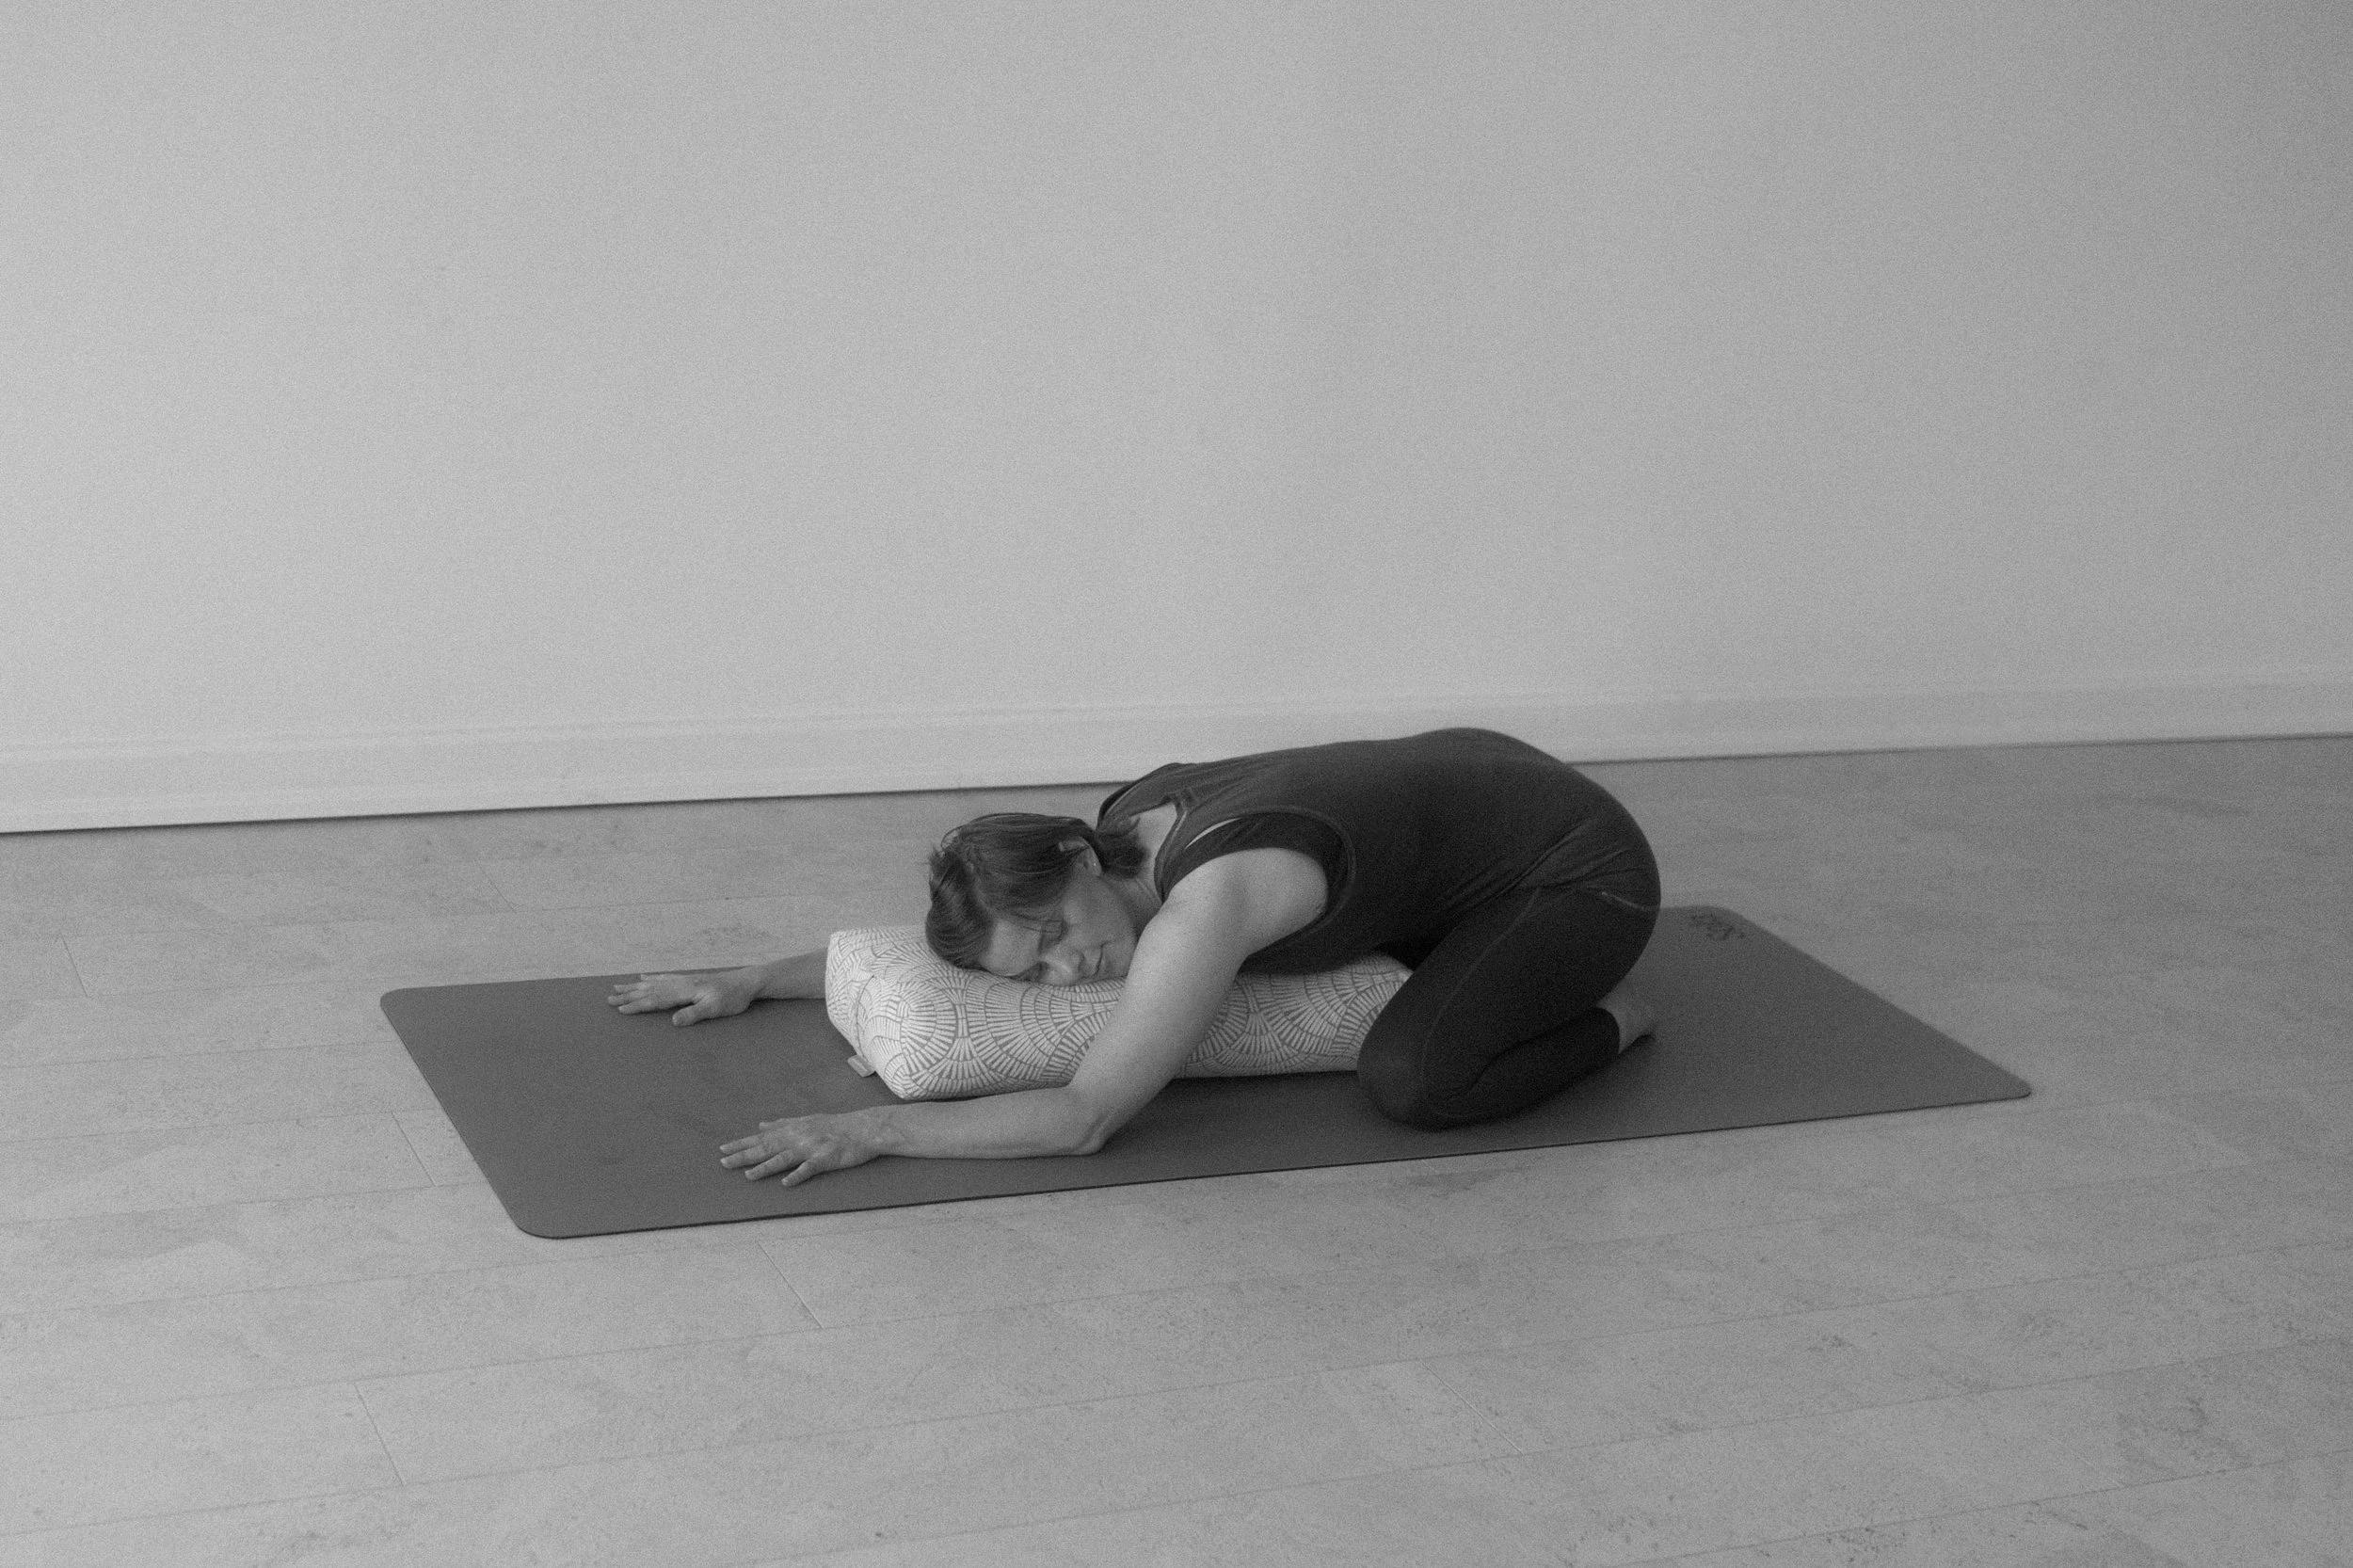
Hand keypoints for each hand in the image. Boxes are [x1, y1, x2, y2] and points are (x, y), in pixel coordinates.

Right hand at [607, 970, 754, 1025]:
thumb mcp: (715, 1009)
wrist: (746, 982)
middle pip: (649, 990)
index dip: (637, 1006)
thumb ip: (694, 1014)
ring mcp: (683, 980)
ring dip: (635, 986)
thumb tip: (673, 1021)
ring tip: (618, 987)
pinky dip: (651, 978)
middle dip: (628, 995)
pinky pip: (664, 978)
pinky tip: (643, 977)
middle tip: (608, 999)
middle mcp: (680, 983)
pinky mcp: (689, 979)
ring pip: (653, 983)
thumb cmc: (732, 999)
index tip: (619, 1010)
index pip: (656, 1000)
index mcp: (684, 991)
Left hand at [720, 1112, 882, 1185]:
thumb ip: (782, 1124)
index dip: (742, 1143)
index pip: (762, 1137)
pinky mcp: (825, 1158)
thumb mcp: (806, 1119)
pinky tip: (786, 1184)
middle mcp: (798, 1137)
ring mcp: (811, 1147)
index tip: (722, 1149)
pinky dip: (797, 1176)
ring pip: (784, 1158)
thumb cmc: (835, 1125)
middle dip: (744, 1155)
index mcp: (792, 1129)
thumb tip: (761, 1124)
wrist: (864, 1128)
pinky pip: (809, 1168)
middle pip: (767, 1147)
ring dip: (765, 1167)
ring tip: (748, 1176)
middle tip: (723, 1162)